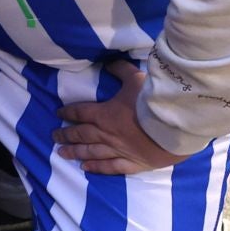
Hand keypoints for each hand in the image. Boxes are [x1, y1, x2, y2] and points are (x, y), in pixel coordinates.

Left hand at [55, 59, 187, 175]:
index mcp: (105, 113)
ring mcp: (119, 150)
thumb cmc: (153, 102)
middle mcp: (107, 134)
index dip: (68, 112)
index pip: (80, 112)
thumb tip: (109, 62)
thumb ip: (121, 70)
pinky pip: (110, 167)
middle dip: (66, 135)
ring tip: (62, 154)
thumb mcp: (136, 78)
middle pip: (81, 134)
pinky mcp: (133, 163)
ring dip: (75, 152)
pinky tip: (86, 168)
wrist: (175, 128)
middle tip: (54, 136)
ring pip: (91, 152)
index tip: (59, 113)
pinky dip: (97, 167)